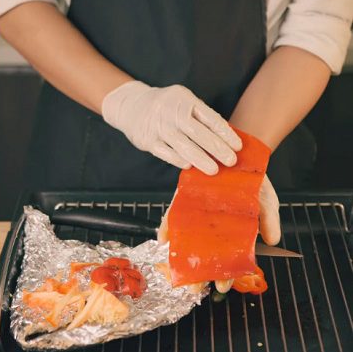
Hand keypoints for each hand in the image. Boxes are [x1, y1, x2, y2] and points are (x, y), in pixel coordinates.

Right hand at [102, 81, 241, 174]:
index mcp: (184, 100)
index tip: (238, 146)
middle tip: (231, 161)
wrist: (132, 105)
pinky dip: (179, 160)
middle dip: (216, 148)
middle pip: (198, 132)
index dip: (225, 133)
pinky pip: (166, 153)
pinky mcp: (147, 140)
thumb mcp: (183, 101)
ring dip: (200, 159)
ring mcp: (158, 127)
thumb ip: (200, 117)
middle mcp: (171, 112)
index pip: (209, 117)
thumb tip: (224, 140)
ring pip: (182, 145)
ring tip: (214, 170)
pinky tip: (190, 166)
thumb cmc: (166, 107)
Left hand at [158, 174, 280, 291]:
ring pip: (187, 237)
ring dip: (181, 254)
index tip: (222, 285)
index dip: (226, 272)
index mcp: (232, 230)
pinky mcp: (184, 197)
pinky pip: (173, 214)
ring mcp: (197, 212)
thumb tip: (273, 241)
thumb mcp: (266, 199)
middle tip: (196, 286)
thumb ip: (268, 220)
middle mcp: (213, 224)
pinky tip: (163, 238)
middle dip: (200, 270)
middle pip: (205, 251)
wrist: (236, 149)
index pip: (228, 256)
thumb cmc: (252, 179)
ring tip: (178, 268)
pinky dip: (166, 227)